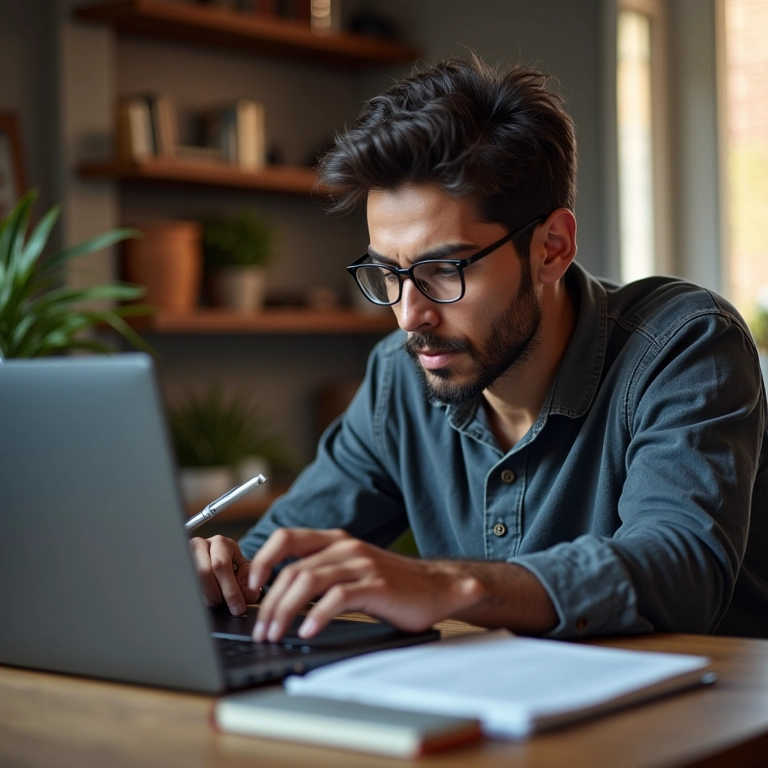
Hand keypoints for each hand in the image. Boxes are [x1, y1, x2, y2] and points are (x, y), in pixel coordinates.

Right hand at [189, 535, 261, 614]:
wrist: (213, 559)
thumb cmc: (230, 566)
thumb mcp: (242, 569)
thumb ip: (248, 581)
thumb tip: (248, 595)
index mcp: (220, 543)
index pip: (222, 565)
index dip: (231, 590)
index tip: (238, 608)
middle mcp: (200, 545)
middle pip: (204, 572)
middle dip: (215, 595)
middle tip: (222, 606)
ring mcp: (184, 555)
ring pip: (191, 579)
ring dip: (203, 596)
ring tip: (212, 603)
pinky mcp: (175, 566)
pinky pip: (182, 583)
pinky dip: (192, 596)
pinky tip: (201, 601)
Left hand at [247, 528, 484, 641]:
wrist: (438, 587)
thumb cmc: (391, 584)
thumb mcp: (351, 570)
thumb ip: (321, 572)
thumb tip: (278, 595)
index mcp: (335, 540)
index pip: (286, 538)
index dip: (262, 559)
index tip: (250, 587)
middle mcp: (345, 547)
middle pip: (291, 568)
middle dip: (269, 602)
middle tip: (261, 629)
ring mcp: (361, 564)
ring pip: (308, 580)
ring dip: (284, 610)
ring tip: (276, 634)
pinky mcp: (376, 585)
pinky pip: (337, 597)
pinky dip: (317, 616)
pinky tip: (308, 631)